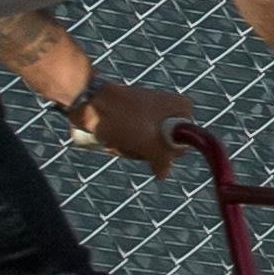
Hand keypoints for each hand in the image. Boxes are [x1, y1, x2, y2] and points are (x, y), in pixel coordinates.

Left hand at [69, 81, 200, 175]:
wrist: (89, 101)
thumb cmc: (120, 116)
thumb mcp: (147, 141)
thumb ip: (162, 159)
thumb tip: (164, 174)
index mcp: (181, 108)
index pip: (184, 143)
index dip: (165, 151)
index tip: (149, 144)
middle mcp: (170, 111)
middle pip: (164, 147)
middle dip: (143, 150)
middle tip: (130, 141)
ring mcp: (151, 115)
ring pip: (146, 146)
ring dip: (129, 149)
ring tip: (116, 138)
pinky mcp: (134, 120)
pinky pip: (134, 141)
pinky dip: (122, 144)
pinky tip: (111, 137)